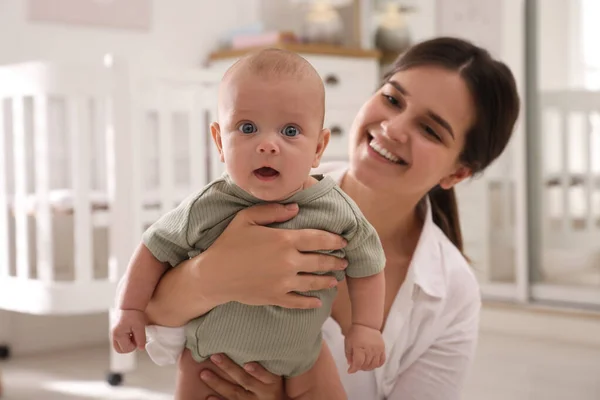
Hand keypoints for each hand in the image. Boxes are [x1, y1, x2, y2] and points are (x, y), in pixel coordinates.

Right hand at [111, 309, 146, 352]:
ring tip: (132, 334)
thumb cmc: (135, 314)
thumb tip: (141, 348)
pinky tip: (130, 332)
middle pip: (120, 350)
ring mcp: (112, 333)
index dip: (134, 345)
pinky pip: (119, 341)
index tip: (138, 336)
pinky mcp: (114, 331)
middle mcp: (113, 335)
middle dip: (129, 347)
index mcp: (118, 335)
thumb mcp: (140, 327)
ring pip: (118, 346)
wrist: (130, 305)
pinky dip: (124, 340)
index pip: (127, 349)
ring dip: (127, 343)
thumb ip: (141, 339)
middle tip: (135, 337)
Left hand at [200, 354, 284, 399]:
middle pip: (245, 381)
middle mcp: (263, 393)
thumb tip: (251, 336)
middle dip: (229, 369)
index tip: (247, 364)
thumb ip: (267, 360)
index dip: (258, 371)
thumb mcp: (276, 373)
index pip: (267, 376)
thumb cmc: (273, 383)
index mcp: (273, 382)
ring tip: (204, 374)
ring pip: (234, 393)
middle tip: (215, 356)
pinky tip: (209, 397)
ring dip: (218, 384)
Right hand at [202, 203, 347, 308]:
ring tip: (336, 279)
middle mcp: (289, 261)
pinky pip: (299, 301)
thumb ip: (272, 211)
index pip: (318, 238)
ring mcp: (284, 282)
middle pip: (320, 261)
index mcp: (284, 240)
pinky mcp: (276, 297)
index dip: (333, 240)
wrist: (213, 276)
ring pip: (314, 282)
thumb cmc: (228, 243)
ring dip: (328, 280)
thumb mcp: (246, 218)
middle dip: (335, 261)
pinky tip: (317, 301)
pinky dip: (310, 302)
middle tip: (345, 261)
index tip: (343, 241)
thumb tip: (295, 208)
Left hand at [344, 324, 384, 372]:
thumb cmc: (355, 332)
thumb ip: (348, 355)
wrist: (366, 324)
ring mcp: (377, 350)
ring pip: (374, 365)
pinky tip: (372, 363)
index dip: (353, 369)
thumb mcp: (348, 343)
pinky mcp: (382, 349)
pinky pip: (382, 361)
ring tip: (363, 365)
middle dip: (359, 368)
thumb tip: (350, 364)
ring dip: (368, 368)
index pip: (358, 364)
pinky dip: (377, 365)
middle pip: (365, 365)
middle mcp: (369, 350)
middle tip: (356, 365)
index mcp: (359, 348)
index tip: (350, 370)